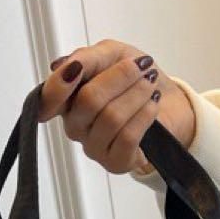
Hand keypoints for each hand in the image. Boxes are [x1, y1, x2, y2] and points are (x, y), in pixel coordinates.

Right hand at [39, 39, 194, 174]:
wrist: (170, 103)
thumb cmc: (135, 79)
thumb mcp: (111, 55)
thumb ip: (87, 57)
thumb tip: (64, 66)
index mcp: (68, 100)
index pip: (49, 99)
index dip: (59, 85)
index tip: (79, 68)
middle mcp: (76, 127)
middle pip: (88, 101)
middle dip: (120, 77)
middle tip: (142, 67)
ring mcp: (94, 147)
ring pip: (111, 118)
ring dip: (137, 94)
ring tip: (150, 84)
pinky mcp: (116, 163)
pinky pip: (127, 137)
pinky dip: (145, 115)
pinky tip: (153, 105)